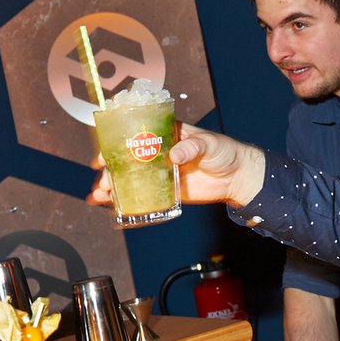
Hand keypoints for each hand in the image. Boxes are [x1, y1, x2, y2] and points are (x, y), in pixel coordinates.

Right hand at [88, 123, 266, 207]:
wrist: (238, 177)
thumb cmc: (224, 152)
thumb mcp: (209, 143)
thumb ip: (192, 147)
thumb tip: (174, 155)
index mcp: (165, 135)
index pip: (133, 136)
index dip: (114, 144)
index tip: (103, 155)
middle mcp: (157, 152)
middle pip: (125, 159)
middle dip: (109, 169)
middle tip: (103, 179)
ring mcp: (159, 172)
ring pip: (128, 177)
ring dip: (112, 185)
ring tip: (102, 195)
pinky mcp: (165, 190)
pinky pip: (141, 194)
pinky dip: (124, 200)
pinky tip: (109, 205)